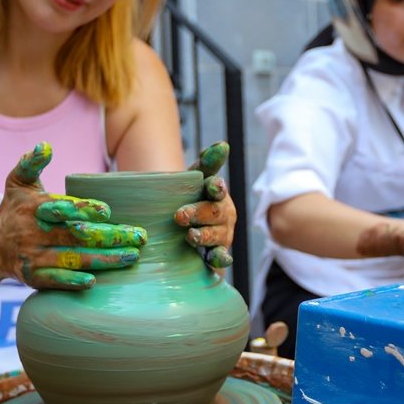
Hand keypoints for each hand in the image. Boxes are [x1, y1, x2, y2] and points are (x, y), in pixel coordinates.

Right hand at [0, 142, 146, 289]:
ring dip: (104, 260)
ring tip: (132, 256)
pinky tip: (94, 281)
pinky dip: (73, 281)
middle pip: (76, 236)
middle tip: (139, 237)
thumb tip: (45, 146)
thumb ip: (31, 163)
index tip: (108, 211)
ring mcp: (33, 257)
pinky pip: (55, 280)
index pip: (62, 208)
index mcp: (34, 207)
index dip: (84, 210)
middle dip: (110, 237)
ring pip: (72, 259)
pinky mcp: (32, 278)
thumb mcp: (18, 182)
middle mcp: (33, 232)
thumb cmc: (15, 209)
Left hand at [174, 141, 237, 270]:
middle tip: (180, 216)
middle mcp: (223, 212)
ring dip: (205, 235)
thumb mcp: (192, 181)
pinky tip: (217, 258)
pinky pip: (220, 256)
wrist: (183, 231)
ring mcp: (222, 234)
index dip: (216, 187)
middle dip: (199, 213)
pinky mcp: (218, 253)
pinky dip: (219, 258)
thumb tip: (223, 145)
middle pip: (214, 212)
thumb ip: (206, 164)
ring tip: (191, 237)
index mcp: (216, 192)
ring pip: (217, 235)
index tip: (213, 186)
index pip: (217, 188)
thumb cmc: (189, 200)